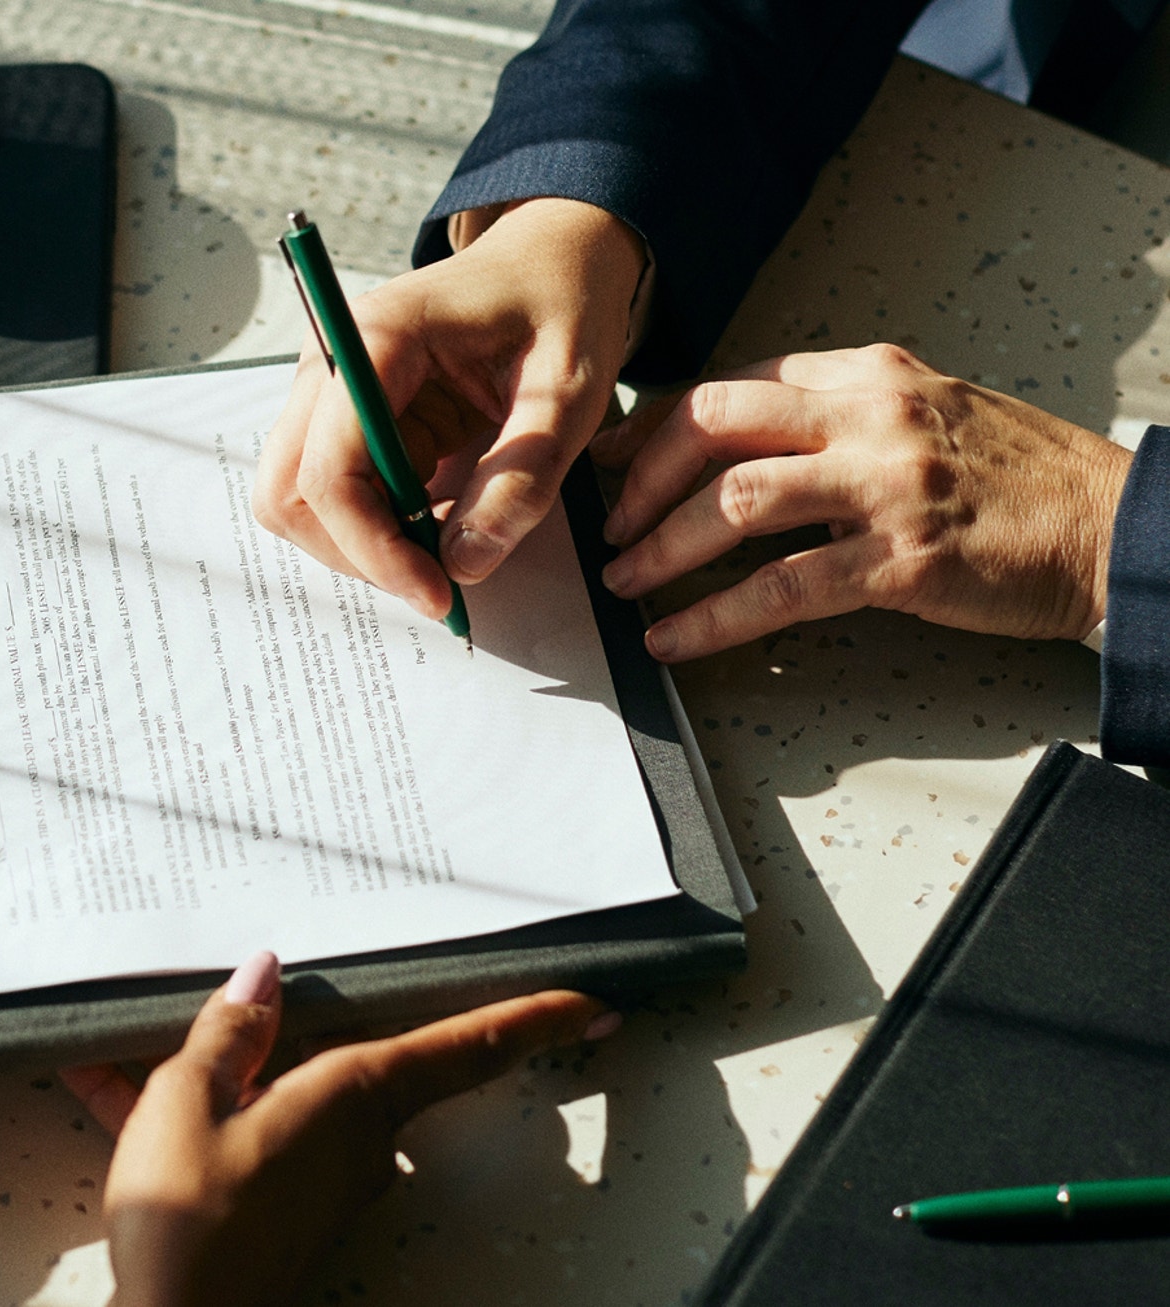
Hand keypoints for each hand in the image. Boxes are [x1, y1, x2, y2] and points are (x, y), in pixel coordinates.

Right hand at [62, 953, 617, 1306]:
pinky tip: (118, 1088)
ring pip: (291, 1095)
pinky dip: (197, 1110)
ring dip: (229, 1070)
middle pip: (364, 1060)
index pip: (466, 1048)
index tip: (588, 1003)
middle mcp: (354, 1138)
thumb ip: (227, 1032)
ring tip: (146, 1042)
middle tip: (273, 992)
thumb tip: (260, 977)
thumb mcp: (187, 1100)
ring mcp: (321, 1178)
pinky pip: (248, 1133)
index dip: (531, 1020)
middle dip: (311, 1027)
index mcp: (352, 1097)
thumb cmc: (188, 1224)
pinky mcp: (283, 1208)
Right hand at [253, 197, 646, 619]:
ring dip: (362, 544)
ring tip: (443, 546)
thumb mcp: (569, 390)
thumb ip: (521, 476)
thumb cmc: (560, 304)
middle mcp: (330, 363)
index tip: (438, 591)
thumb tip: (465, 562)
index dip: (372, 545)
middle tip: (437, 581)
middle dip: (357, 552)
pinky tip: (437, 520)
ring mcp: (329, 393)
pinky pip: (334, 494)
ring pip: (299, 502)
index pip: (329, 468)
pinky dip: (377, 527)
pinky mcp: (345, 419)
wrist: (551, 259)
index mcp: (378, 338)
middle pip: (288, 493)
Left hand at [592, 344, 1133, 660]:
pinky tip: (675, 638)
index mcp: (871, 373)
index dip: (657, 426)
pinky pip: (780, 589)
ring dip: (663, 548)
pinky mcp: (902, 562)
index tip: (613, 462)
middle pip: (715, 425)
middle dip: (643, 480)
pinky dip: (712, 618)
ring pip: (735, 503)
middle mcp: (873, 415)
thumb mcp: (927, 413)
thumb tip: (737, 446)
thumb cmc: (1019, 481)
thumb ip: (839, 416)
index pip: (733, 383)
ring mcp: (888, 487)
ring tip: (627, 583)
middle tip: (612, 527)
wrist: (1115, 527)